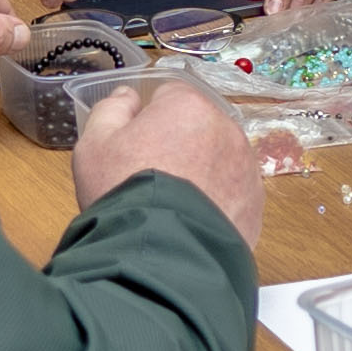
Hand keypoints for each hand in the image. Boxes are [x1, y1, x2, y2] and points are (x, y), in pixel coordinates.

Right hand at [75, 75, 267, 237]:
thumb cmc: (123, 192)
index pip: (169, 96)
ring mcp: (246, 166)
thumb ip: (111, 110)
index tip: (135, 146)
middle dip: (178, 144)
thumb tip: (128, 96)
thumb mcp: (95, 146)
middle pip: (198, 126)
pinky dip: (217, 201)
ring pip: (219, 158)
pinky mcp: (256, 203)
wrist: (161, 255)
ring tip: (173, 203)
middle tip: (152, 178)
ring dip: (202, 171)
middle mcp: (226, 128)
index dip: (148, 119)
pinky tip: (193, 219)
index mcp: (188, 105)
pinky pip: (233, 191)